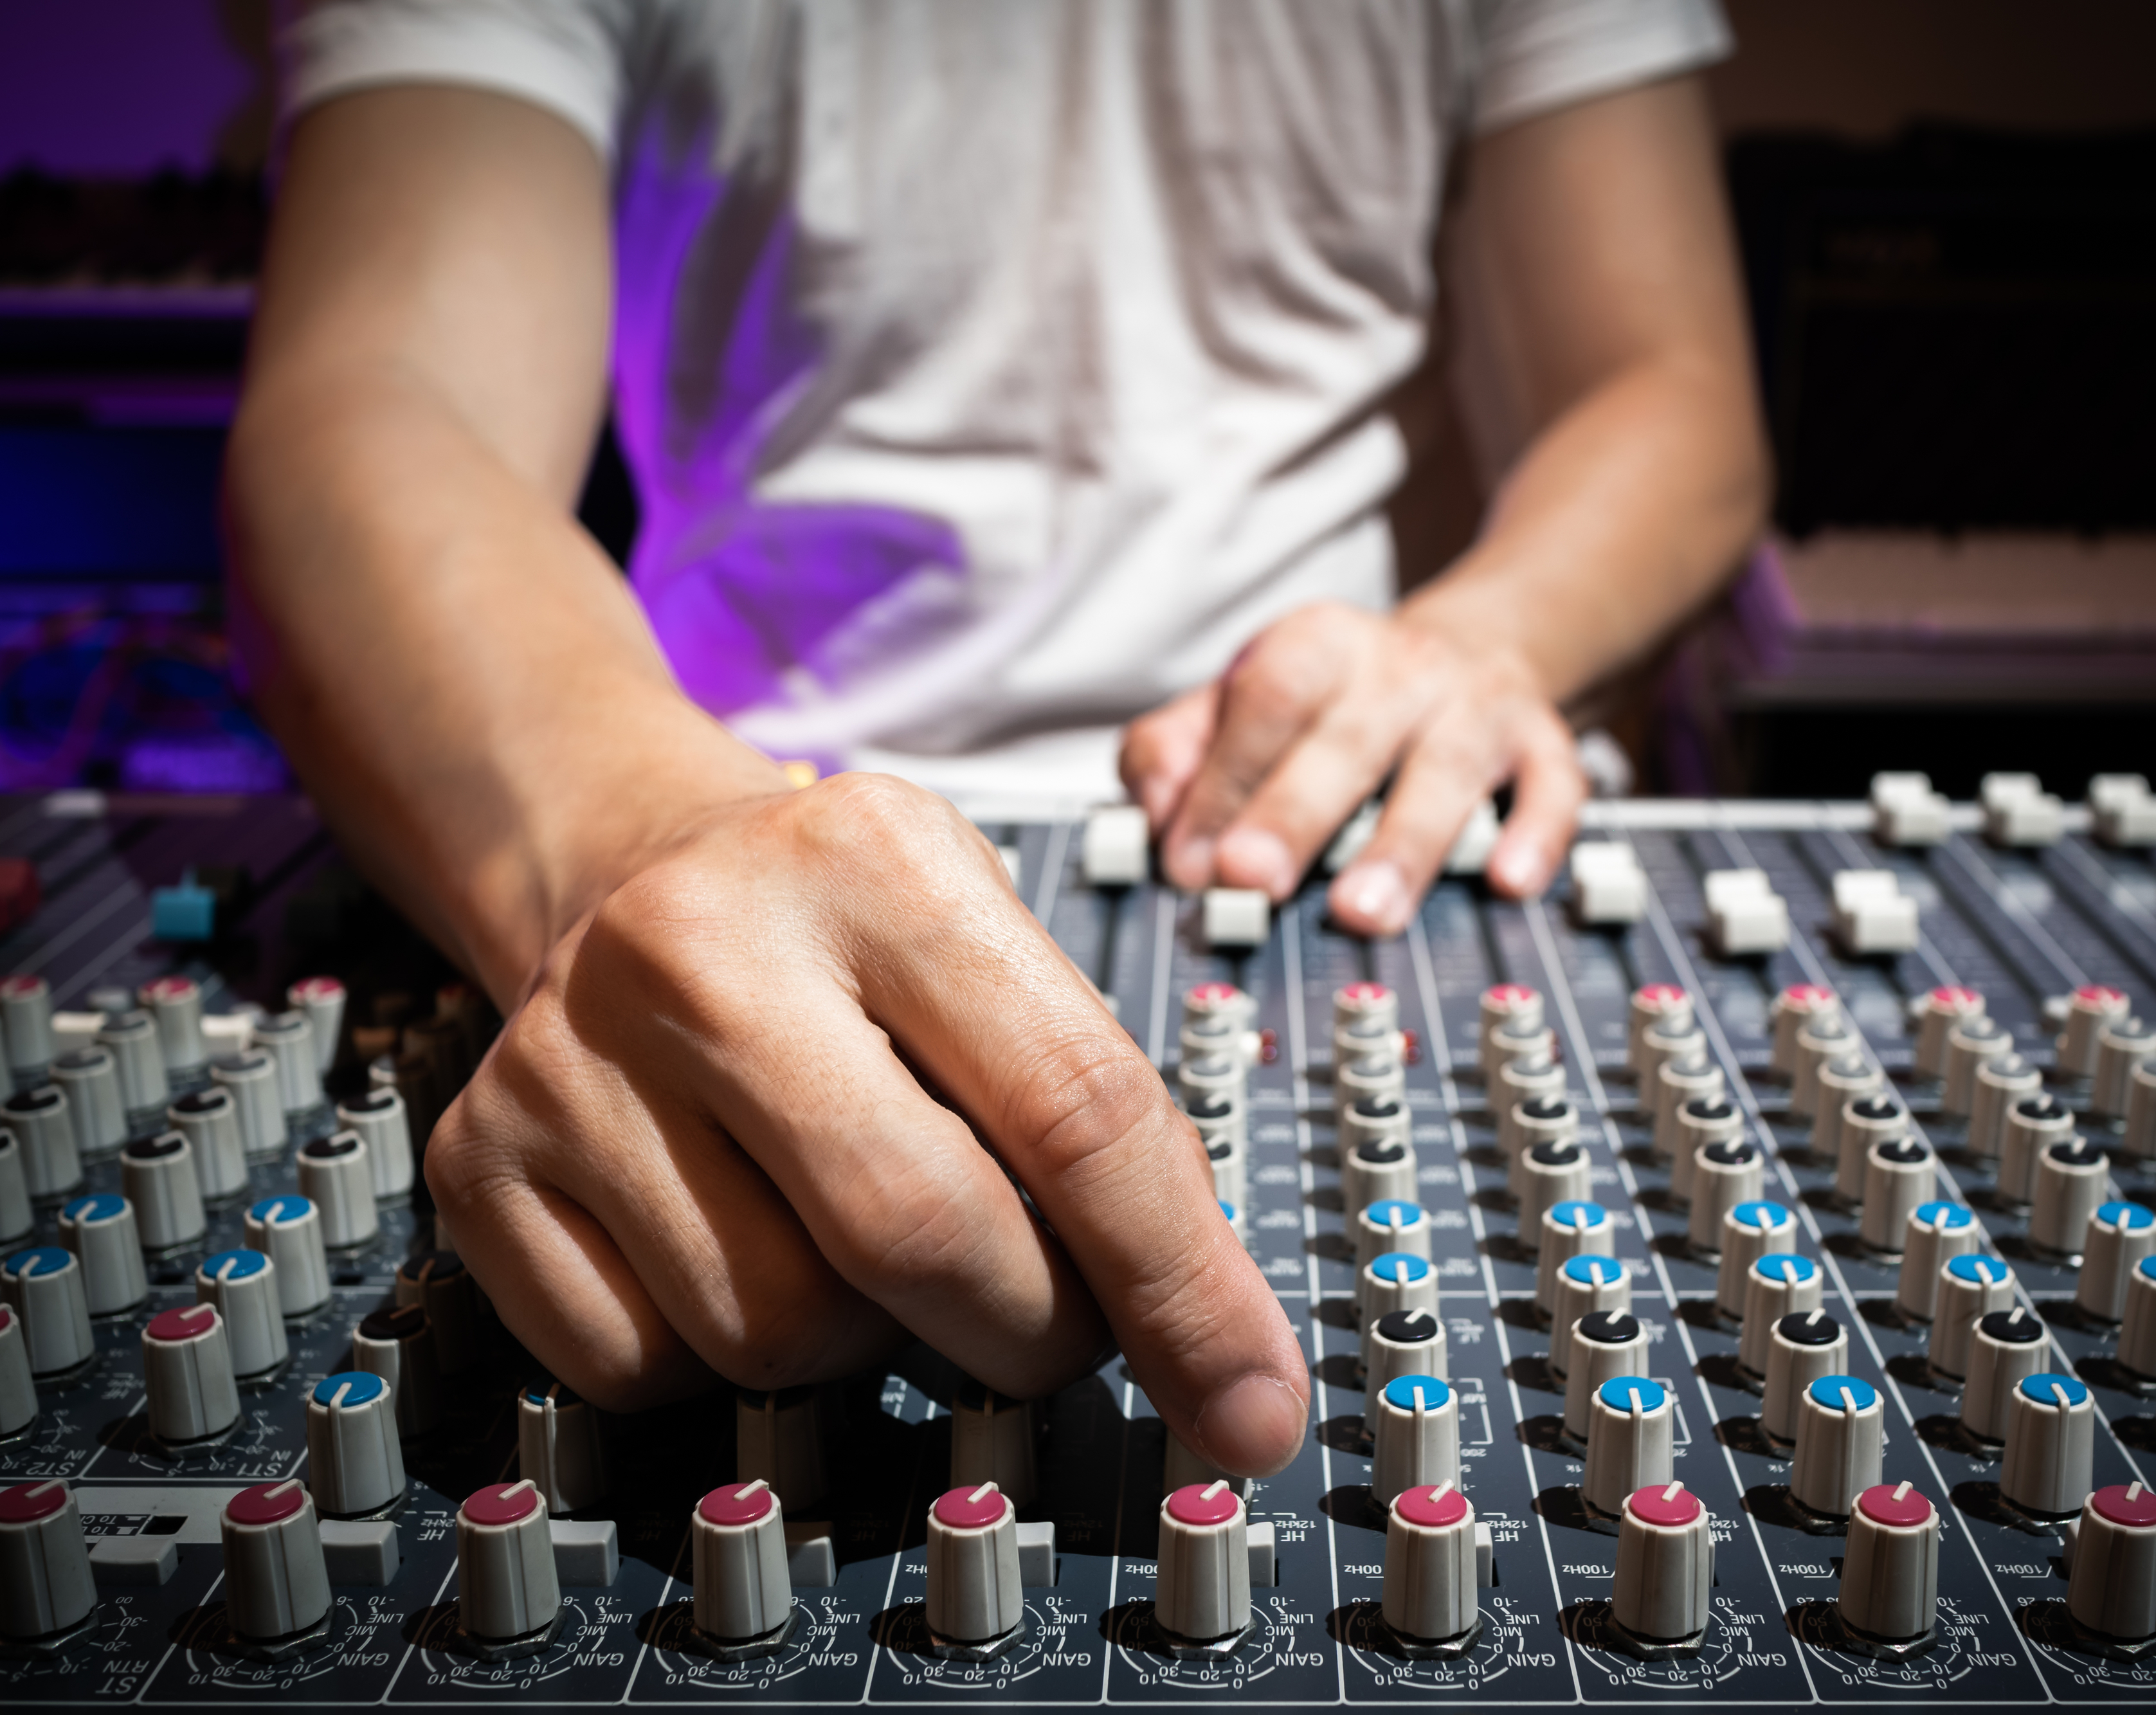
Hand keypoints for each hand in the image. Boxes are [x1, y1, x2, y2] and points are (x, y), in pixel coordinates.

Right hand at [424, 773, 1310, 1475]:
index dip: (1184, 1288)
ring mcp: (570, 1061)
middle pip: (921, 1236)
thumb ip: (1097, 1111)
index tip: (1254, 1409)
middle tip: (1060, 1328)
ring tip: (864, 1236)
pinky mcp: (482, 1165)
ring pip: (784, 1333)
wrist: (625, 864)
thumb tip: (1207, 1334)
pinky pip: (653, 1368)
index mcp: (877, 860)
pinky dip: (729, 1358)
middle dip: (1034, 1332)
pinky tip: (743, 1245)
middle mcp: (703, 946)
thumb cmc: (853, 931)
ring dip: (875, 1338)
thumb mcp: (993, 942)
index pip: (1075, 1110)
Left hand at [1122, 603, 1584, 935]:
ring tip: (1363, 911)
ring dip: (1403, 844)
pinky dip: (1534, 834)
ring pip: (1445, 772)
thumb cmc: (1336, 698)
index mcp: (1316, 644)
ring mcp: (1480, 707)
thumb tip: (1153, 815)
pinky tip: (1508, 881)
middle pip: (1347, 738)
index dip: (1225, 781)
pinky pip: (1552, 787)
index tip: (1193, 864)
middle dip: (1295, 813)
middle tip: (1254, 882)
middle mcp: (1402, 668)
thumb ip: (1174, 749)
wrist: (1476, 646)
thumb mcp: (1241, 699)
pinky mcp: (1545, 746)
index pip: (1265, 700)